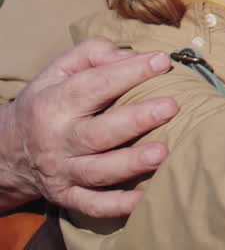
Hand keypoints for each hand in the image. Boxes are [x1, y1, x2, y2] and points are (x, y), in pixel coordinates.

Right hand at [1, 39, 177, 216]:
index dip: (128, 72)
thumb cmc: (47, 102)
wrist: (6, 151)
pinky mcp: (67, 196)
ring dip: (131, 164)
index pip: (92, 86)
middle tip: (172, 106)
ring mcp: (63, 171)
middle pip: (97, 132)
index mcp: (54, 104)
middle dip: (136, 120)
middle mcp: (57, 140)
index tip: (161, 61)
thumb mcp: (58, 71)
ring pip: (98, 172)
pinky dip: (117, 206)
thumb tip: (132, 56)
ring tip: (163, 152)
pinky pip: (92, 205)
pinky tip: (144, 199)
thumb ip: (93, 54)